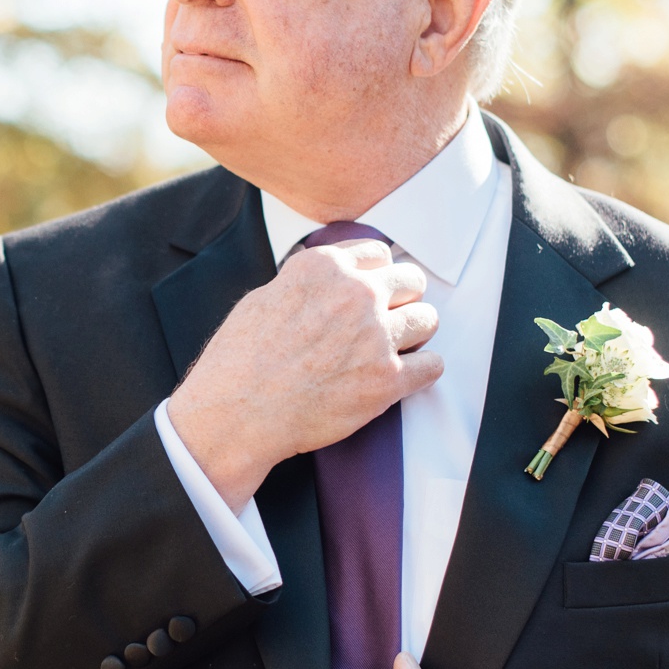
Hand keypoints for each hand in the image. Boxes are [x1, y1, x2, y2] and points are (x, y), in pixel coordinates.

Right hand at [166, 241, 441, 509]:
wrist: (236, 415)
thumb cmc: (239, 362)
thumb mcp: (264, 298)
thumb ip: (306, 284)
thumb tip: (328, 283)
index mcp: (325, 268)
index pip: (378, 254)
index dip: (376, 275)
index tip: (373, 292)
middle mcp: (356, 294)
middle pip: (411, 281)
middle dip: (401, 300)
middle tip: (388, 320)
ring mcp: (376, 337)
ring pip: (427, 320)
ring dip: (415, 334)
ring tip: (397, 349)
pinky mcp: (387, 380)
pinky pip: (432, 366)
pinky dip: (422, 371)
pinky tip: (405, 376)